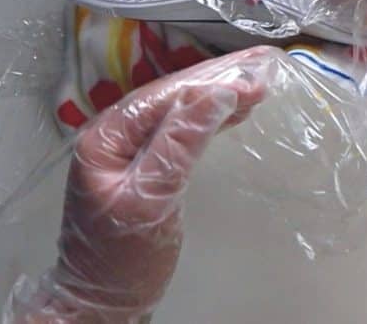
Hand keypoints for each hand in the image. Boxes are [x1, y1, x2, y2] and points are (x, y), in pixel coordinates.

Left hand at [5, 46, 281, 322]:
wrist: (101, 304)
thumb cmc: (120, 259)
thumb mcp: (152, 199)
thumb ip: (180, 145)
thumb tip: (216, 97)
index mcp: (106, 135)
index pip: (167, 94)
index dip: (213, 81)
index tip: (256, 74)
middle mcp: (115, 134)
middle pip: (175, 96)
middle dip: (221, 80)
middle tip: (266, 66)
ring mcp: (130, 150)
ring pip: (181, 110)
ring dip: (221, 95)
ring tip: (261, 83)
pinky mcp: (146, 167)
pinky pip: (182, 131)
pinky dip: (211, 118)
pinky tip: (235, 110)